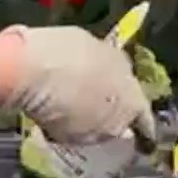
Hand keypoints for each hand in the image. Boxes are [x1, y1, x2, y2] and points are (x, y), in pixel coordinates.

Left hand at [0, 26, 154, 146]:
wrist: (32, 65)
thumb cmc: (61, 111)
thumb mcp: (85, 135)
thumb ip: (105, 132)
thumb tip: (118, 130)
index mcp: (133, 99)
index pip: (145, 119)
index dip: (143, 133)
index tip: (141, 143)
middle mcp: (126, 69)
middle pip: (127, 89)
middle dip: (119, 101)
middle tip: (105, 114)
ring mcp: (104, 48)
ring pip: (107, 68)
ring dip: (98, 80)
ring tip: (81, 93)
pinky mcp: (80, 34)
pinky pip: (84, 56)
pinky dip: (78, 66)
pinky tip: (62, 75)